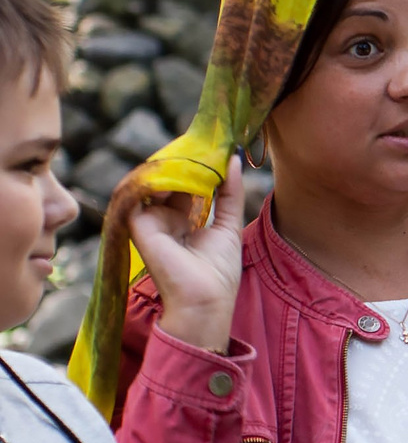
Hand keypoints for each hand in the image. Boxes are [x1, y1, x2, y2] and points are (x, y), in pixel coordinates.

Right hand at [126, 156, 245, 352]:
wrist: (204, 301)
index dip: (197, 165)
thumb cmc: (217, 272)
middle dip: (185, 160)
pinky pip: (140, 192)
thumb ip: (229, 193)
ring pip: (154, 181)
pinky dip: (156, 177)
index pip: (185, 183)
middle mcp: (163, 217)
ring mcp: (149, 220)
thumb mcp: (229, 225)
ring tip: (193, 151)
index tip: (214, 146)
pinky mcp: (138, 224)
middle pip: (168, 179)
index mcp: (182, 219)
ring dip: (171, 165)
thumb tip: (235, 159)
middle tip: (204, 141)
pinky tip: (177, 168)